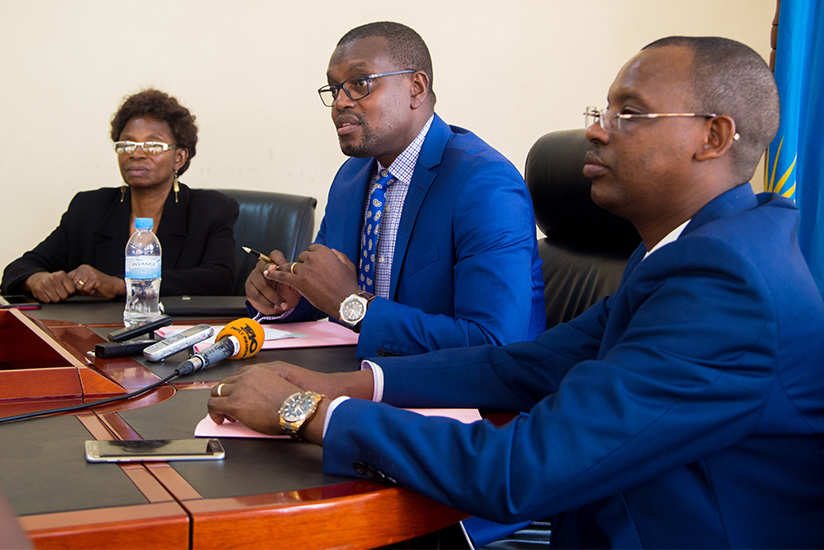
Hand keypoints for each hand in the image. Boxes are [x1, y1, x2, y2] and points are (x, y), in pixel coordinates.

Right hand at [25, 271, 76, 302]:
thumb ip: (71, 284)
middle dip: (63, 297)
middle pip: (64, 296)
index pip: (72, 290)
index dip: (70, 293)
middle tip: (60, 293)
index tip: (67, 291)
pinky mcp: (38, 290)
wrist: (37, 279)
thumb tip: (78, 293)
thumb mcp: (63, 279)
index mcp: (61, 275)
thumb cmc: (54, 281)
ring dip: (56, 299)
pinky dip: (48, 300)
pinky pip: (48, 301)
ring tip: (54, 293)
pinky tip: (47, 294)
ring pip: (56, 300)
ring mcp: (45, 284)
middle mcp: (53, 278)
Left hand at [67, 265, 124, 298]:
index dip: (72, 286)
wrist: (114, 286)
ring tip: (93, 288)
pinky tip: (96, 289)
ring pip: (79, 287)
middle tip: (89, 289)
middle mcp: (85, 268)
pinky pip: (86, 289)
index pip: (68, 278)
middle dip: (79, 290)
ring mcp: (90, 273)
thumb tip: (64, 290)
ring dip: (85, 291)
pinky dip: (90, 292)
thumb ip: (75, 284)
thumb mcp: (85, 284)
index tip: (80, 289)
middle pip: (73, 284)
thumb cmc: (99, 287)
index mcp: (82, 268)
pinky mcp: (95, 278)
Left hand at [207, 362, 374, 441]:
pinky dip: (214, 413)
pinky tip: (220, 420)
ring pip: (216, 393)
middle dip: (224, 396)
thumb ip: (266, 385)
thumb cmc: (295, 401)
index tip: (235, 396)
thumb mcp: (280, 385)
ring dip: (218, 404)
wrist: (299, 408)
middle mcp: (246, 376)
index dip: (234, 388)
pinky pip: (214, 406)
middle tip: (228, 408)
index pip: (236, 376)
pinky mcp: (235, 403)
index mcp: (258, 371)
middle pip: (224, 383)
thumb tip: (262, 396)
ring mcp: (239, 389)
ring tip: (224, 415)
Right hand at [245, 249, 301, 314]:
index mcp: (274, 263)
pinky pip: (255, 294)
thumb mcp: (294, 284)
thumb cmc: (287, 291)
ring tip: (283, 304)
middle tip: (283, 282)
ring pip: (261, 284)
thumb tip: (302, 274)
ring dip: (273, 296)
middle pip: (265, 268)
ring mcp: (253, 277)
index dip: (278, 259)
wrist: (279, 304)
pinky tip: (274, 306)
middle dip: (275, 278)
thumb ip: (296, 278)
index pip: (274, 255)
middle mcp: (262, 267)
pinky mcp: (249, 288)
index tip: (282, 266)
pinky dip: (266, 302)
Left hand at [265, 244, 358, 319]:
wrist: (345, 301)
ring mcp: (304, 270)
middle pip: (301, 257)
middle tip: (307, 275)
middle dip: (302, 265)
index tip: (312, 264)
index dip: (311, 257)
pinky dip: (273, 274)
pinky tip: (267, 273)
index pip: (311, 249)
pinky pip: (282, 276)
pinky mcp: (299, 282)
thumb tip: (332, 251)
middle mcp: (313, 258)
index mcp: (324, 252)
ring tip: (279, 270)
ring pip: (291, 266)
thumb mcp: (347, 265)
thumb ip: (339, 255)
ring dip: (286, 268)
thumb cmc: (347, 285)